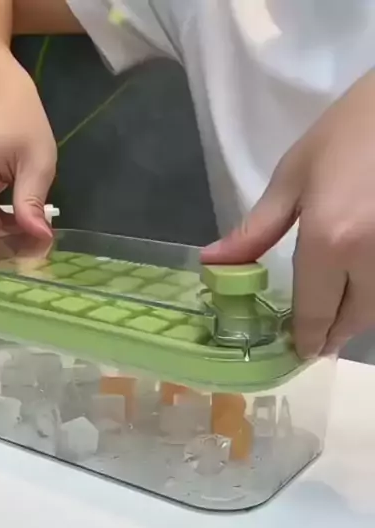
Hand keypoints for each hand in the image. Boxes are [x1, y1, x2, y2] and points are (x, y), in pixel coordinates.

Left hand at [202, 70, 374, 357]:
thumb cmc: (349, 130)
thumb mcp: (294, 176)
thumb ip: (256, 231)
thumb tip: (214, 263)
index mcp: (330, 241)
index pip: (315, 312)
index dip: (305, 338)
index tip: (297, 350)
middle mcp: (370, 260)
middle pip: (352, 320)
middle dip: (332, 334)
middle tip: (314, 340)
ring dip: (356, 318)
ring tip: (336, 317)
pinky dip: (374, 296)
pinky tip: (360, 288)